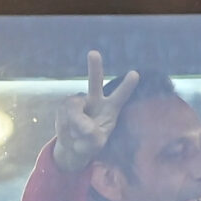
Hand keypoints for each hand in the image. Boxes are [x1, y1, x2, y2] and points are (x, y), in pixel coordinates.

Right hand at [52, 51, 138, 172]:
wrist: (72, 147)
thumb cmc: (89, 143)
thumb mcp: (96, 144)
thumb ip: (93, 136)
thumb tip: (84, 125)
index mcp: (110, 109)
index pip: (120, 96)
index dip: (126, 86)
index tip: (135, 74)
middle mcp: (95, 100)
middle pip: (95, 82)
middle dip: (94, 68)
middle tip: (93, 53)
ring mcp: (79, 102)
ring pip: (75, 107)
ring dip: (76, 122)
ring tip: (80, 134)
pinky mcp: (65, 106)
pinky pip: (65, 114)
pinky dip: (67, 126)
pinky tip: (70, 131)